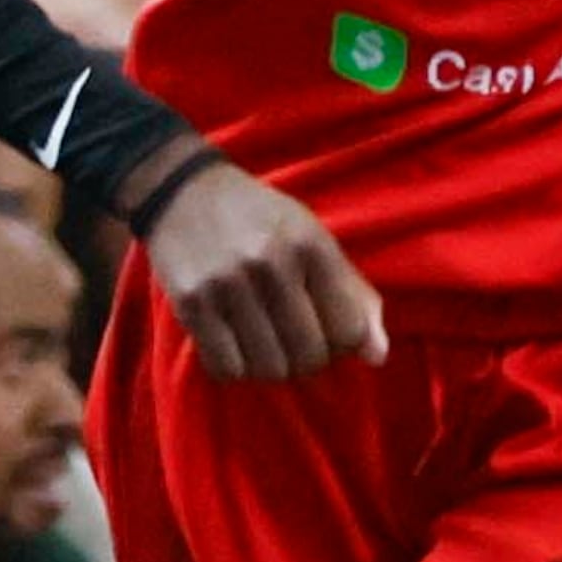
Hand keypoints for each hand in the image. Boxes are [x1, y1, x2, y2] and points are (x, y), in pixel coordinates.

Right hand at [141, 154, 386, 379]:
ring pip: (269, 368)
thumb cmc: (261, 219)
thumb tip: (378, 357)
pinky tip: (235, 347)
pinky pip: (225, 368)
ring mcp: (228, 285)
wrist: (183, 192)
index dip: (344, 344)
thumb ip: (353, 294)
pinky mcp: (190, 303)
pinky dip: (236, 369)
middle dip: (308, 361)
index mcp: (312, 245)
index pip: (349, 329)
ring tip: (265, 345)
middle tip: (295, 344)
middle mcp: (272, 264)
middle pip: (309, 355)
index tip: (328, 334)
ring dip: (272, 368)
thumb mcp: (315, 238)